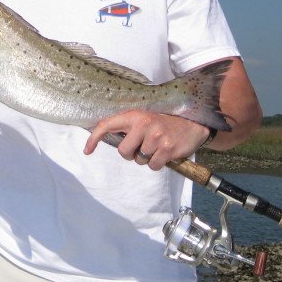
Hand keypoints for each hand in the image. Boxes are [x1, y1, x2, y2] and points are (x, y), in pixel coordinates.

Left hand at [83, 110, 211, 170]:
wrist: (194, 125)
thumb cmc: (166, 124)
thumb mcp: (146, 119)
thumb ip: (129, 127)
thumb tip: (108, 139)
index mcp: (135, 115)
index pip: (107, 125)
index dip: (94, 139)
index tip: (87, 150)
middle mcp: (144, 124)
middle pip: (123, 152)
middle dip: (131, 154)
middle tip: (144, 147)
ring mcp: (156, 137)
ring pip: (139, 160)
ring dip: (147, 159)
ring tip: (158, 147)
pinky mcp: (167, 149)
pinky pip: (153, 166)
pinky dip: (158, 163)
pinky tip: (165, 153)